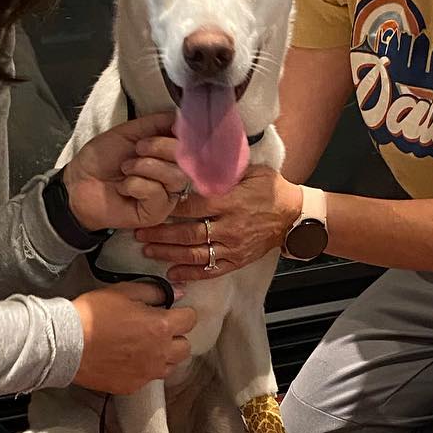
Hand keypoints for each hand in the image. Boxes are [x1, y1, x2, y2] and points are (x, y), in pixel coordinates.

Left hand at [65, 114, 190, 232]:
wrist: (79, 183)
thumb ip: (158, 123)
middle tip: (137, 149)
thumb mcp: (130, 132)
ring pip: (175, 177)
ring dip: (145, 167)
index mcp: (169, 156)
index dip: (180, 135)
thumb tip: (182, 116)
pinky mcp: (156, 213)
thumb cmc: (102, 159)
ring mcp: (167, 196)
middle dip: (160, 148)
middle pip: (187, 160)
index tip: (165, 129)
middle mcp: (172, 176)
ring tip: (125, 169)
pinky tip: (123, 188)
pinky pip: (158, 194)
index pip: (190, 144)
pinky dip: (136, 185)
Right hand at [72, 282, 197, 393]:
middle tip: (159, 329)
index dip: (182, 313)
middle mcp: (160, 354)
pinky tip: (129, 360)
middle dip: (176, 337)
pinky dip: (144, 369)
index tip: (173, 312)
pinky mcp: (132, 386)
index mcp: (162, 327)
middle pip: (185, 347)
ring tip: (145, 346)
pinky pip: (148, 378)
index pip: (190, 320)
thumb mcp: (123, 291)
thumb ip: (155, 291)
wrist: (66, 343)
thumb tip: (176, 293)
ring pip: (169, 366)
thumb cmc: (92, 315)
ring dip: (163, 356)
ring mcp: (147, 373)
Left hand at [134, 165, 301, 284]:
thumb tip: (196, 158)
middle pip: (189, 233)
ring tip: (147, 250)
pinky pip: (211, 271)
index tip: (151, 203)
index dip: (170, 206)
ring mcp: (233, 247)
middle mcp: (230, 227)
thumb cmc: (270, 189)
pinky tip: (172, 274)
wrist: (293, 216)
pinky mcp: (237, 261)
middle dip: (161, 234)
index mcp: (231, 202)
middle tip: (138, 232)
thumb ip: (224, 169)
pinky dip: (191, 274)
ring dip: (169, 254)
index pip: (193, 206)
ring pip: (195, 253)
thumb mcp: (251, 171)